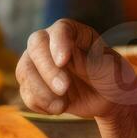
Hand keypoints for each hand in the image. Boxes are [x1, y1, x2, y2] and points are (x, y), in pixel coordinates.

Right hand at [15, 19, 136, 120]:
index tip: (63, 61)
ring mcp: (39, 63)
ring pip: (24, 70)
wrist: (108, 100)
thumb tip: (61, 60)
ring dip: (41, 91)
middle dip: (47, 70)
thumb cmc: (112, 77)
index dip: (59, 43)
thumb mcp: (109, 69)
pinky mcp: (33, 84)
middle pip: (36, 46)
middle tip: (64, 88)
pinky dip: (40, 104)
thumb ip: (88, 62)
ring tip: (62, 106)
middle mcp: (51, 43)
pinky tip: (58, 108)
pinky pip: (25, 92)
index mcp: (74, 33)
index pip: (61, 29)